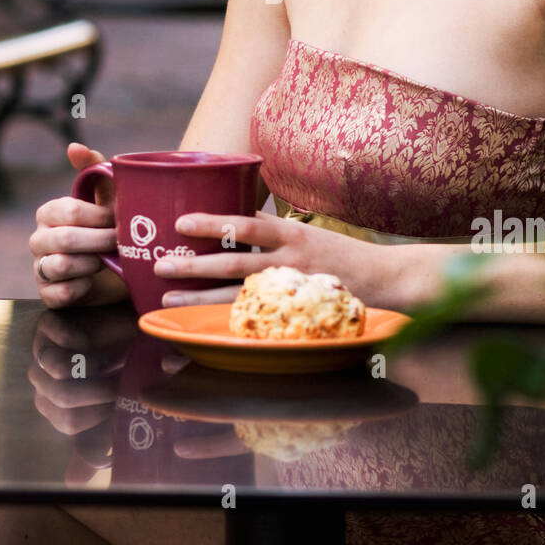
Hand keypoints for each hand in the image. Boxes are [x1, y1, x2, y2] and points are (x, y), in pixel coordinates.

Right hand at [29, 143, 122, 308]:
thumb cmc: (109, 228)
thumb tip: (73, 146)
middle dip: (100, 241)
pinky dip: (82, 287)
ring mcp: (40, 268)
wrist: (117, 271)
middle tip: (121, 242)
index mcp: (49, 212)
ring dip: (92, 264)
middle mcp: (39, 239)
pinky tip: (94, 280)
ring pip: (60, 265)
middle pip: (65, 239)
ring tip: (108, 260)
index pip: (69, 211)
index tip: (119, 219)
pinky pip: (61, 293)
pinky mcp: (48, 295)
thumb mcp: (108, 198)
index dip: (99, 217)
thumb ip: (95, 169)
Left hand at [154, 209, 390, 306]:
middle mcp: (290, 257)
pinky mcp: (297, 311)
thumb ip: (272, 231)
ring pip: (237, 292)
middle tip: (161, 264)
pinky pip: (256, 316)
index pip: (245, 223)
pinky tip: (203, 324)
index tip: (181, 223)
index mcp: (290, 232)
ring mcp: (292, 287)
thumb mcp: (307, 233)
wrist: (384, 278)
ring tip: (168, 297)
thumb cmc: (338, 253)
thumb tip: (232, 220)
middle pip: (234, 259)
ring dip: (200, 296)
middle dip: (195, 264)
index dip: (212, 222)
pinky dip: (228, 319)